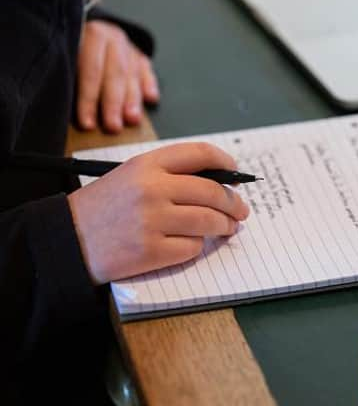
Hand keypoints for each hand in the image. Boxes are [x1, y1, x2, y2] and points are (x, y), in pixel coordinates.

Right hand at [67, 143, 249, 284]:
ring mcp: (153, 221)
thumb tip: (219, 184)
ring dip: (225, 226)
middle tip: (242, 211)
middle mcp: (152, 188)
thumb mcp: (130, 176)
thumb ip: (169, 175)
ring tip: (228, 227)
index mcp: (148, 164)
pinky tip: (191, 244)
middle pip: (213, 192)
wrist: (67, 239)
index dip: (226, 163)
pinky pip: (192, 247)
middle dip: (235, 203)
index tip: (237, 174)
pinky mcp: (152, 251)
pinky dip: (197, 247)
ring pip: (209, 221)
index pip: (200, 154)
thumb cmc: (104, 206)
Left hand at [77, 20, 159, 132]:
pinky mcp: (139, 55)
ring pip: (132, 75)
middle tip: (114, 126)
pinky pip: (146, 71)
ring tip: (132, 119)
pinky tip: (150, 99)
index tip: (87, 123)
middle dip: (114, 104)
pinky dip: (149, 85)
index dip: (88, 99)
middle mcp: (111, 38)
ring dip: (133, 100)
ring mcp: (128, 45)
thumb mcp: (64, 58)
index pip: (90, 71)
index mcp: (90, 35)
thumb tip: (68, 107)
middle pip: (115, 74)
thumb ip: (69, 80)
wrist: (82, 33)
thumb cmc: (69, 52)